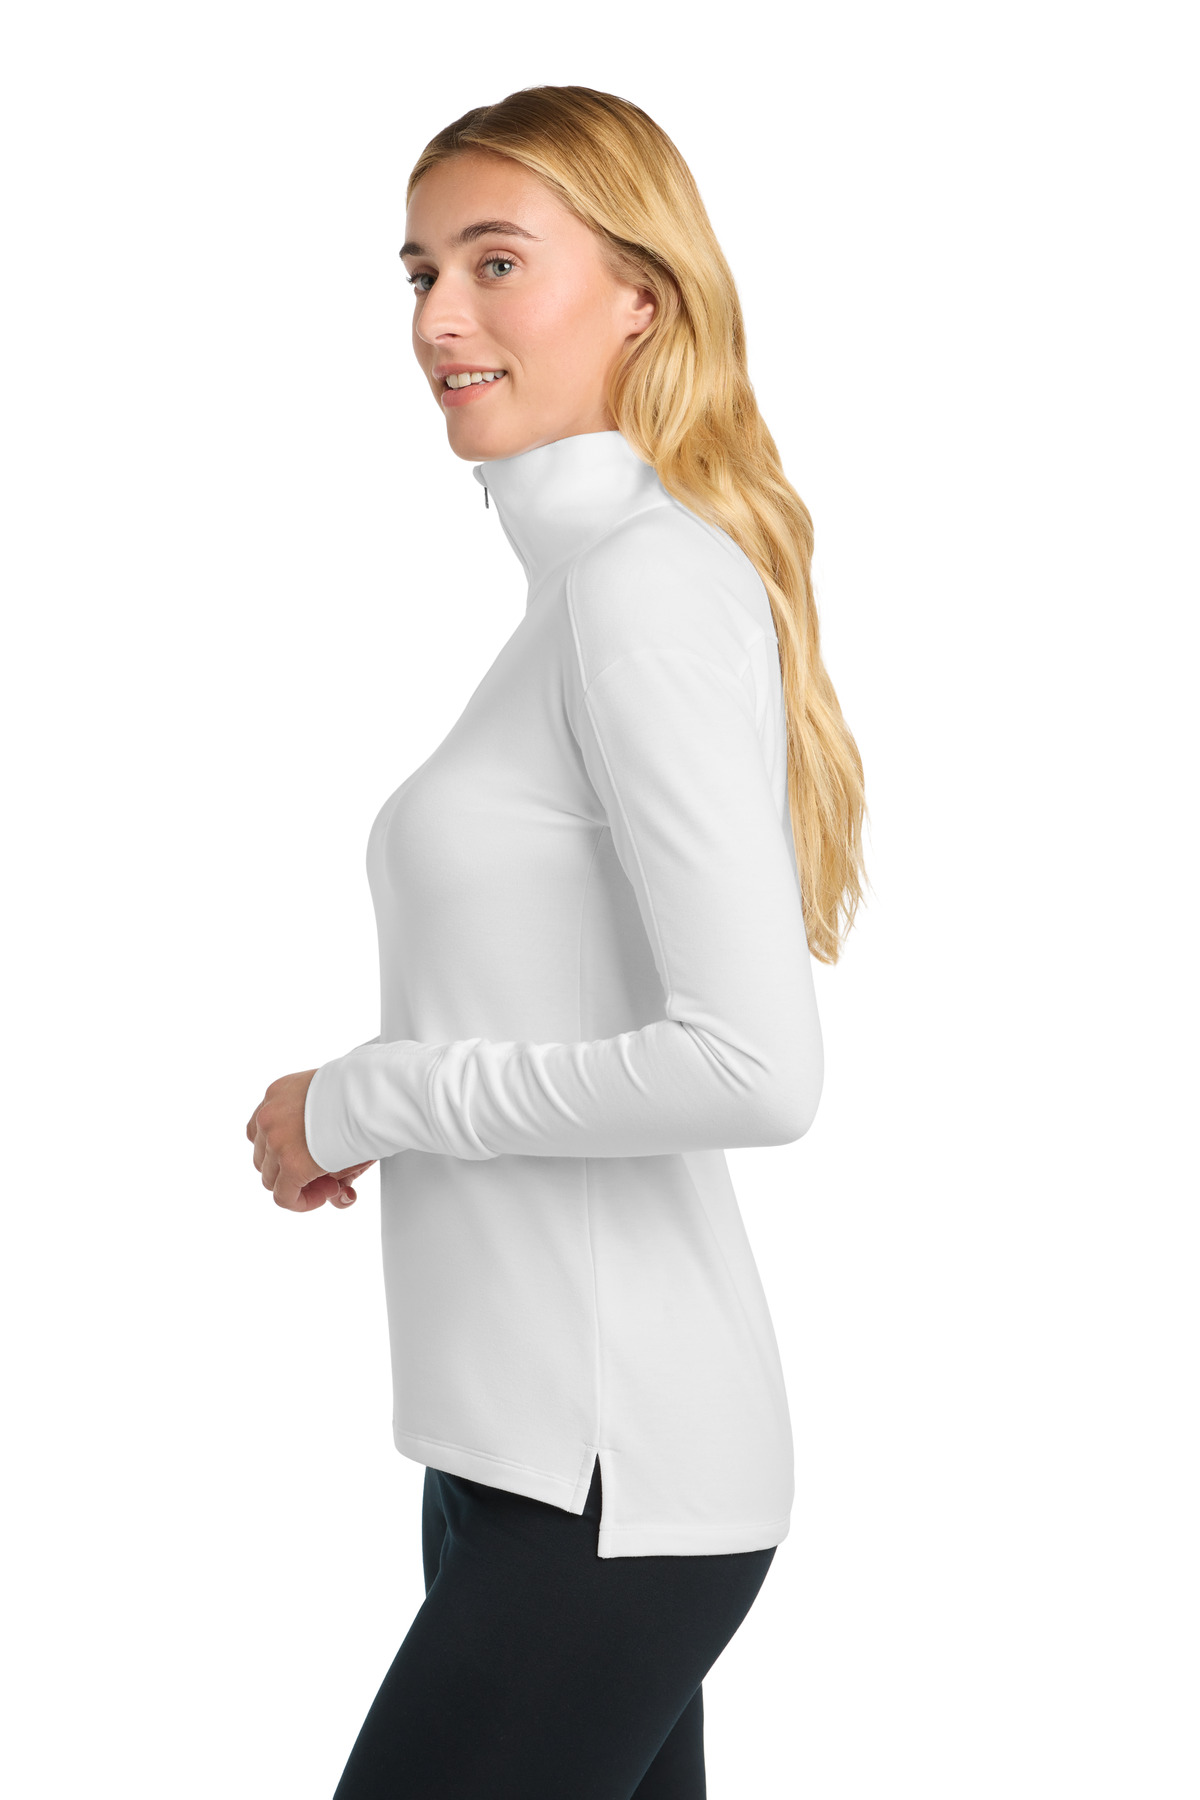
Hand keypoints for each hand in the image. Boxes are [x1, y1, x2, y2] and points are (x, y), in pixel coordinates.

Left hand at [246, 1070, 375, 1211]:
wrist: (373, 1093)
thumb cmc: (364, 1094)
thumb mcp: (336, 1109)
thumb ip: (326, 1142)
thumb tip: (338, 1186)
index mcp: (278, 1094)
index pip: (261, 1130)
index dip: (281, 1151)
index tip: (307, 1156)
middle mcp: (269, 1115)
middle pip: (264, 1157)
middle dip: (289, 1171)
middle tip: (325, 1173)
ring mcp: (276, 1141)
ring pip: (271, 1179)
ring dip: (298, 1186)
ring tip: (331, 1181)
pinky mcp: (292, 1164)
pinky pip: (285, 1197)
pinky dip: (303, 1202)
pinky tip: (329, 1192)